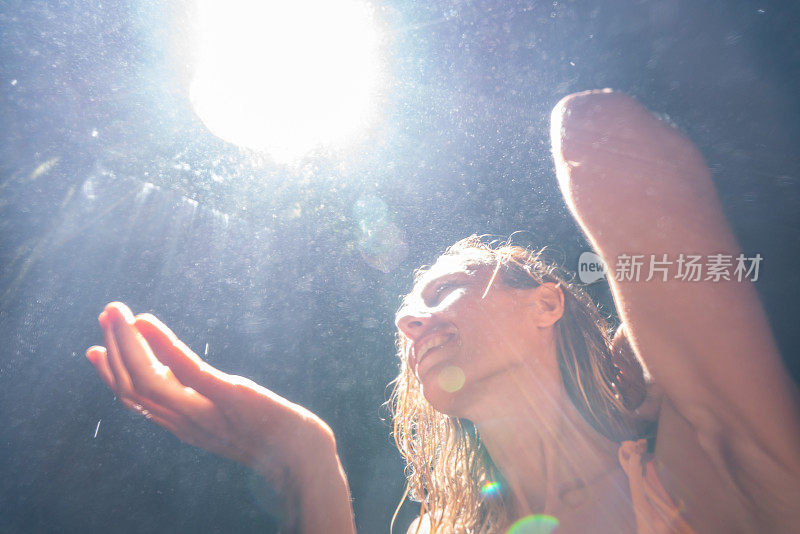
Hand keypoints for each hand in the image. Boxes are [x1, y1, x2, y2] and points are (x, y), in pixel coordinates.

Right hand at [85, 302, 336, 491]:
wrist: (303, 457)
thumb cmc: (269, 434)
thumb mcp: (223, 417)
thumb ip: (199, 401)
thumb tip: (183, 378)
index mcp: (182, 425)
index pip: (134, 401)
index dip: (111, 374)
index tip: (95, 348)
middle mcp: (185, 422)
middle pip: (132, 388)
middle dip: (114, 349)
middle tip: (106, 313)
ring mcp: (204, 411)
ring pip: (146, 379)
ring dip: (126, 342)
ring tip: (115, 311)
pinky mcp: (228, 396)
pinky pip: (187, 371)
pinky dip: (161, 344)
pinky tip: (147, 322)